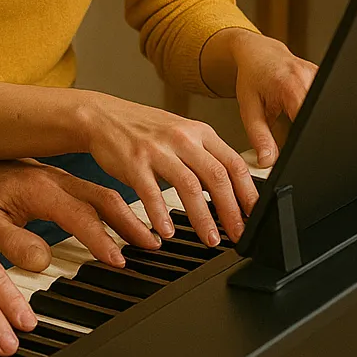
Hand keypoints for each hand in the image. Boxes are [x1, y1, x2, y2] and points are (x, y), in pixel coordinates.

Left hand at [0, 157, 160, 271]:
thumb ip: (11, 243)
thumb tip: (44, 261)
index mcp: (39, 189)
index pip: (80, 216)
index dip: (102, 239)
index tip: (119, 260)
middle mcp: (56, 180)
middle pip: (104, 199)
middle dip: (131, 223)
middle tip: (154, 246)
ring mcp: (61, 180)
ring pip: (103, 194)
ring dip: (128, 215)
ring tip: (149, 238)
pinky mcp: (61, 184)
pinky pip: (94, 194)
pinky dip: (116, 208)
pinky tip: (126, 224)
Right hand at [78, 91, 259, 245]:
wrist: (102, 116)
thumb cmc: (143, 130)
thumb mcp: (181, 133)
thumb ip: (204, 156)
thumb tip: (230, 188)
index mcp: (199, 132)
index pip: (234, 163)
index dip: (248, 193)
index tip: (254, 216)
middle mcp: (182, 137)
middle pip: (217, 176)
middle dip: (231, 211)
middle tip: (237, 235)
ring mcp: (157, 149)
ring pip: (189, 186)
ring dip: (203, 218)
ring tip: (210, 240)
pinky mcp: (133, 161)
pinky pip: (151, 192)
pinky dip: (161, 215)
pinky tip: (167, 232)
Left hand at [226, 31, 316, 167]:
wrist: (258, 52)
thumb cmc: (251, 77)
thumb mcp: (249, 109)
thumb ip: (259, 137)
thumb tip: (268, 161)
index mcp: (289, 85)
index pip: (307, 118)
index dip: (306, 136)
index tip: (299, 148)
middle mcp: (308, 76)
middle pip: (320, 113)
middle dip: (310, 129)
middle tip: (293, 132)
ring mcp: (319, 74)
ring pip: (324, 106)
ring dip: (313, 117)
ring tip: (293, 114)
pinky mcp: (323, 75)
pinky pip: (324, 97)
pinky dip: (315, 107)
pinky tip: (303, 106)